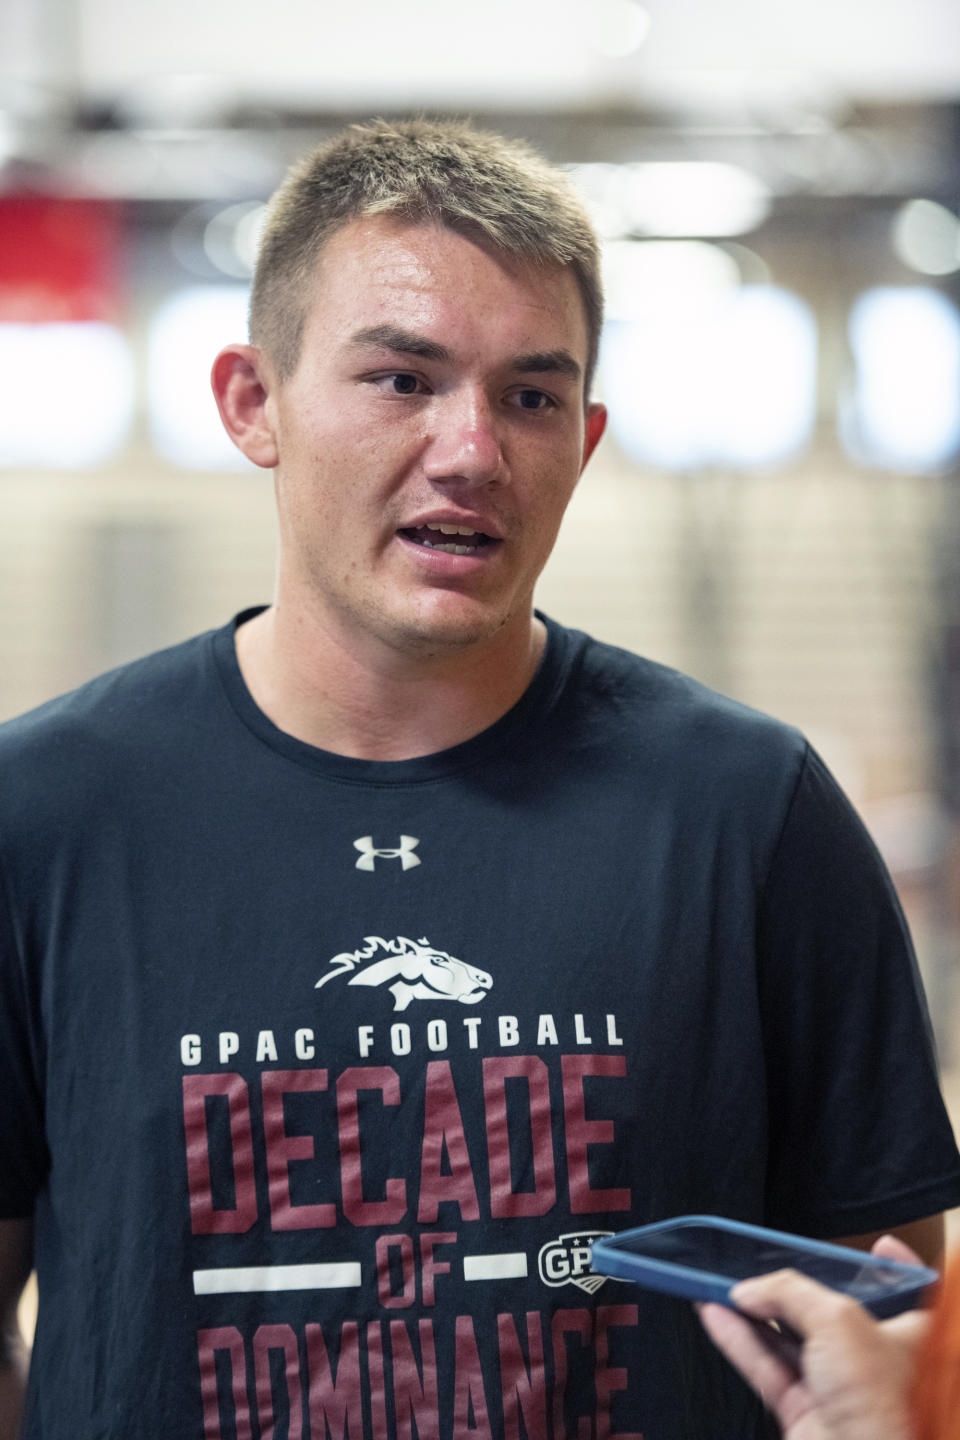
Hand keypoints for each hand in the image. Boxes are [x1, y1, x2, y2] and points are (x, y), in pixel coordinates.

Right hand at [698, 1236, 930, 1439]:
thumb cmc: (880, 1408)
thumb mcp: (838, 1321)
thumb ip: (791, 1292)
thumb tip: (753, 1289)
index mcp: (905, 1336)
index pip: (904, 1294)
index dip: (890, 1268)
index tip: (876, 1246)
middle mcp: (873, 1361)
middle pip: (831, 1312)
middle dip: (796, 1288)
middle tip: (764, 1264)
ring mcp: (836, 1389)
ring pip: (789, 1338)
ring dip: (754, 1311)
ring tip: (722, 1283)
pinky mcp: (803, 1411)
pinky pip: (765, 1366)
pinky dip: (737, 1340)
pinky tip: (716, 1315)